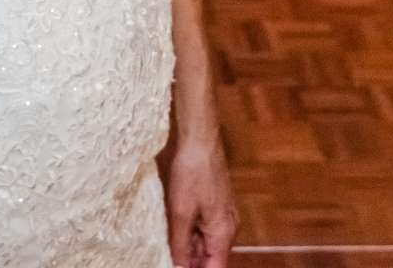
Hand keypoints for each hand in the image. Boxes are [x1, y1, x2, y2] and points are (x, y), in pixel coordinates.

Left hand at [165, 133, 235, 267]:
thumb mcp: (180, 213)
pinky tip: (171, 229)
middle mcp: (227, 226)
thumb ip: (179, 244)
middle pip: (209, 257)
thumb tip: (178, 267)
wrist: (199, 138)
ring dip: (187, 248)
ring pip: (204, 243)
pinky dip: (188, 232)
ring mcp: (221, 214)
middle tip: (165, 258)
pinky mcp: (213, 203)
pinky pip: (202, 227)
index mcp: (223, 232)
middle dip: (189, 261)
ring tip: (166, 245)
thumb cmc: (192, 171)